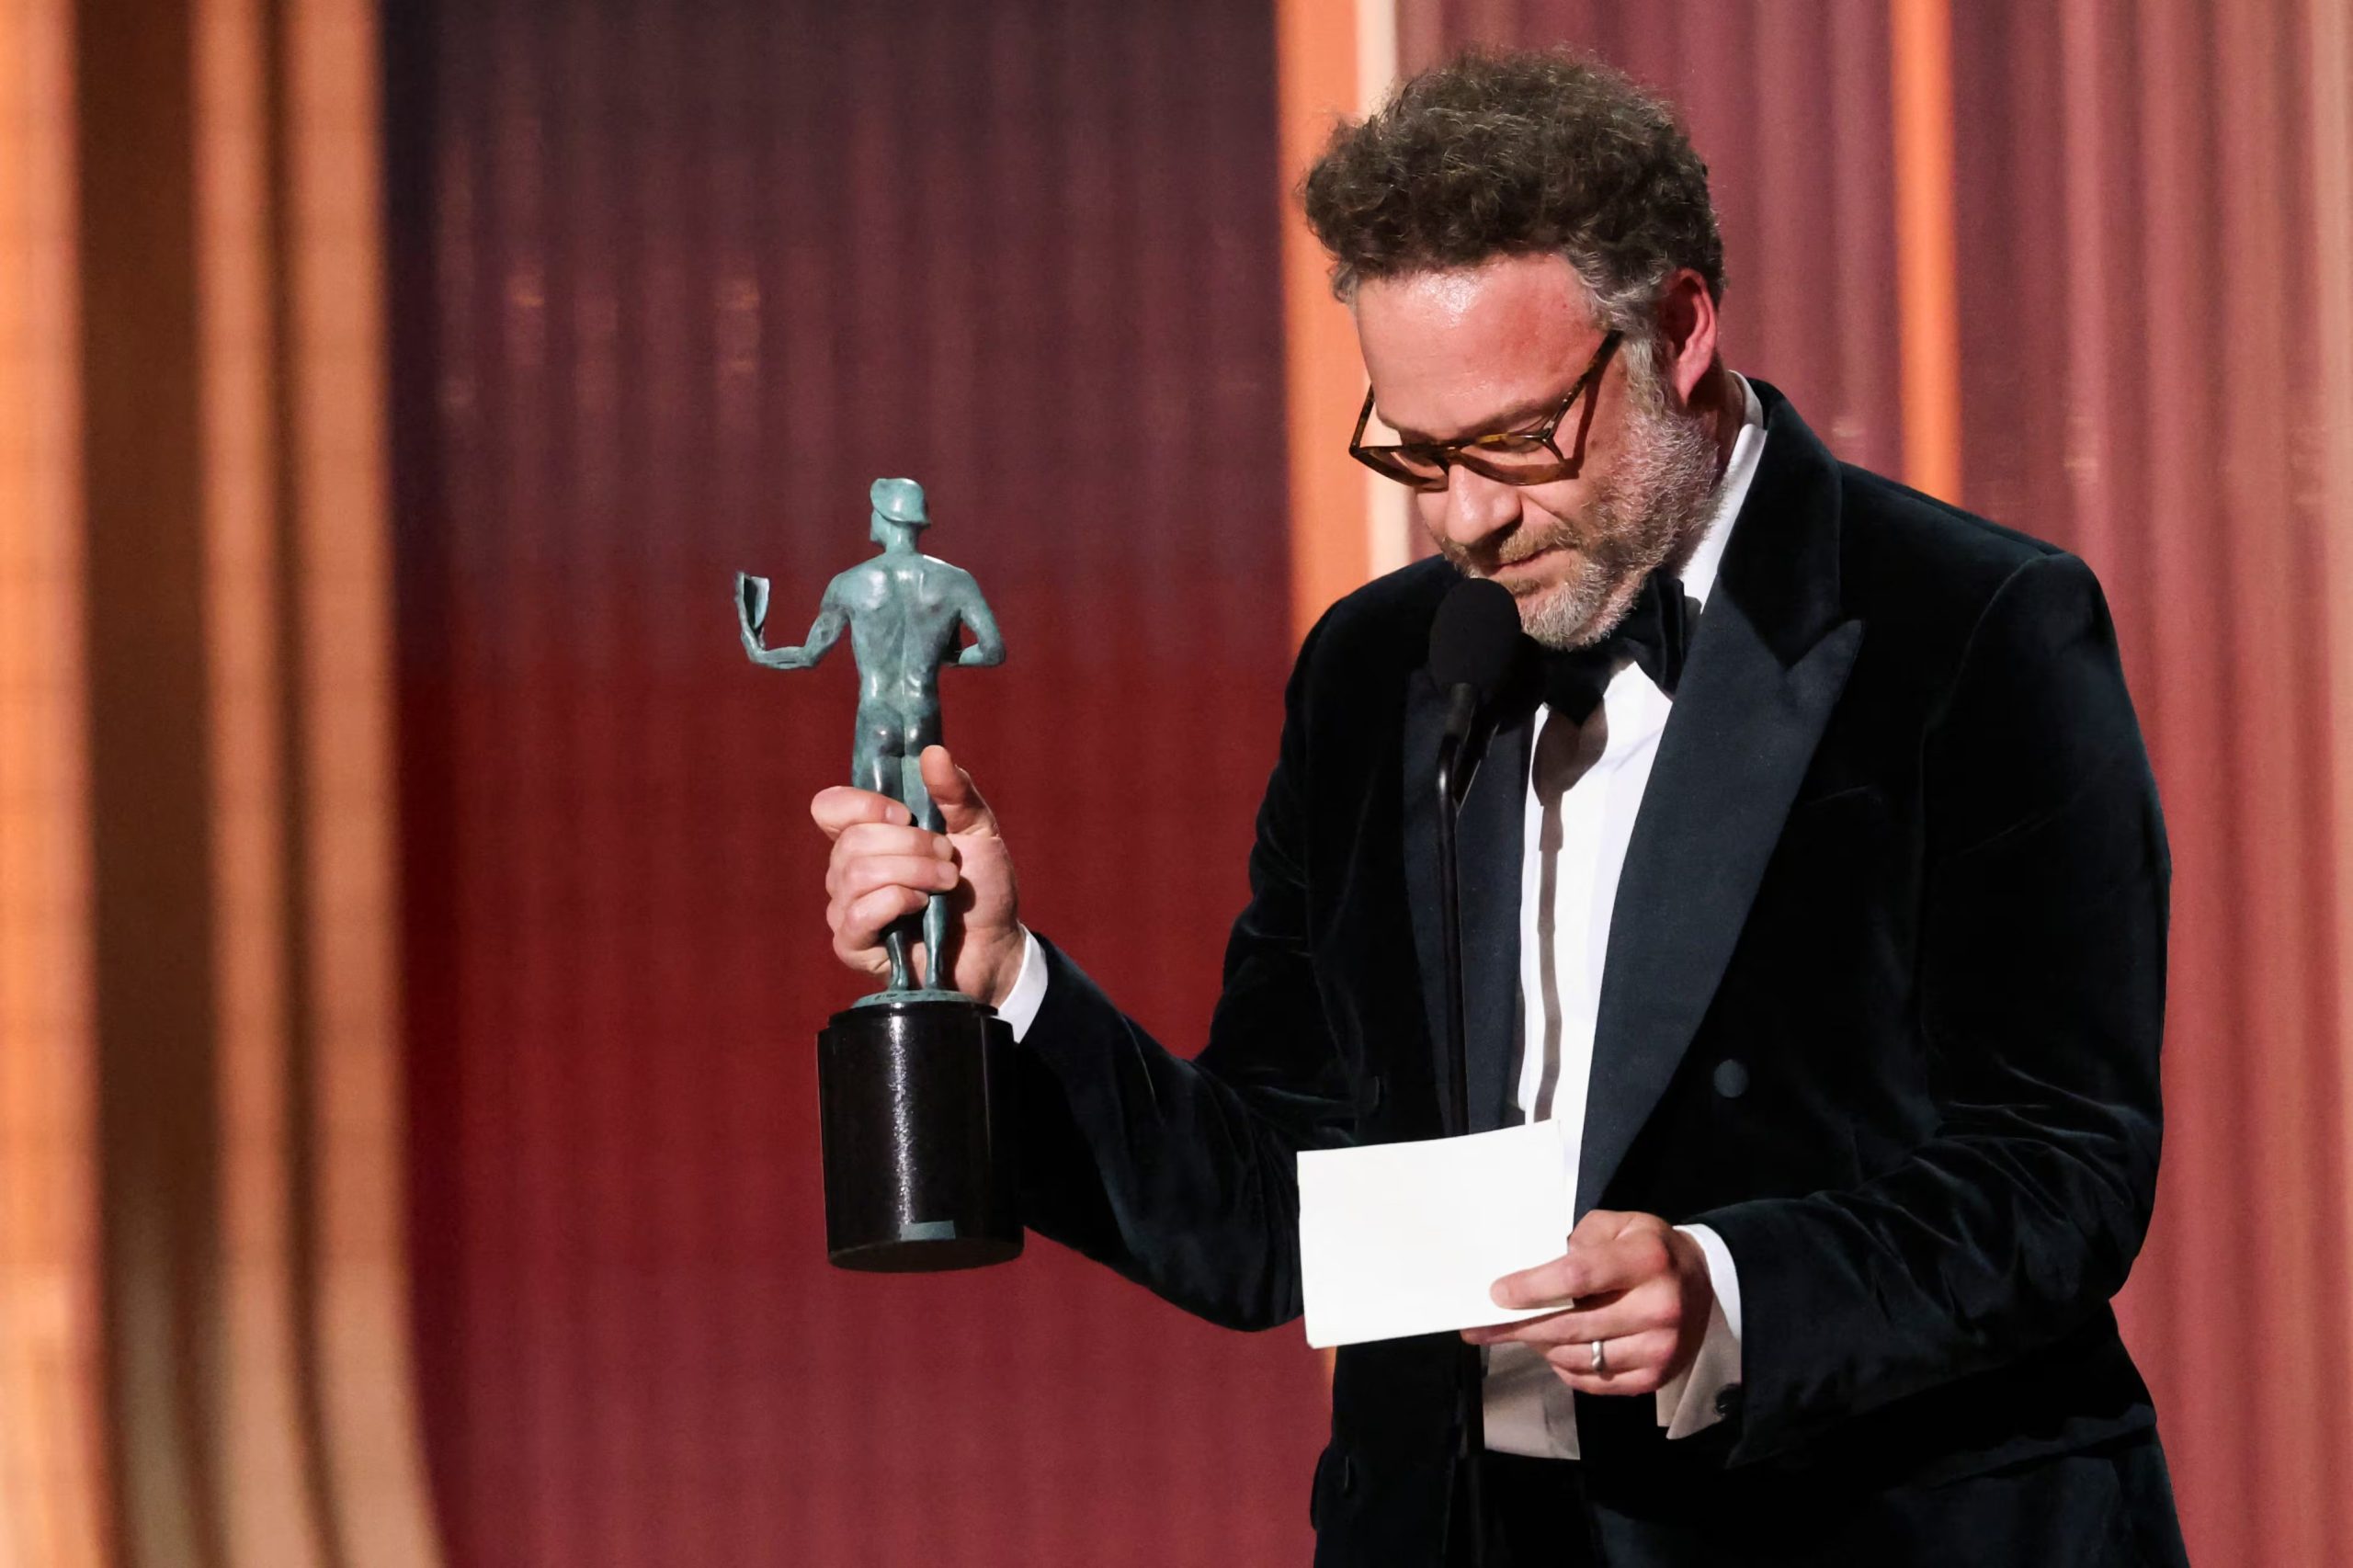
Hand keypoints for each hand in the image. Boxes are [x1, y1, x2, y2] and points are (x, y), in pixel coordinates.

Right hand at [810, 745, 1024, 1004]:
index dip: (862, 804)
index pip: (829, 808)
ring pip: (857, 874)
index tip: (908, 814)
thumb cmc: (982, 886)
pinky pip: (855, 916)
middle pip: (852, 841)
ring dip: (913, 873)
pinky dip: (895, 902)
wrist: (998, 944)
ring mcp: (847, 909)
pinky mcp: (854, 947)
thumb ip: (956, 792)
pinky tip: (922, 908)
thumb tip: (933, 751)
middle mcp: (848, 870)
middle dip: (912, 845)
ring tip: (946, 883)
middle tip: (948, 858)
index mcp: (869, 835)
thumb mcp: (979, 830)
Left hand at [1459, 1209, 1713, 1395]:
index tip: (1496, 1294)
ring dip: (1541, 1346)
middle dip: (1520, 1326)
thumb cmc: (1649, 1249)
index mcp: (1646, 1259)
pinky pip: (1593, 1381)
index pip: (1577, 1277)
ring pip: (1578, 1357)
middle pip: (1572, 1325)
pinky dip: (1566, 1367)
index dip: (1532, 1288)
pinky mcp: (1656, 1378)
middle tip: (1482, 1327)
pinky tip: (1555, 1350)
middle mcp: (1658, 1307)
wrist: (1705, 1284)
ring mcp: (1659, 1349)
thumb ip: (1578, 1242)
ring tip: (1522, 1333)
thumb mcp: (1619, 1225)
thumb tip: (1532, 1272)